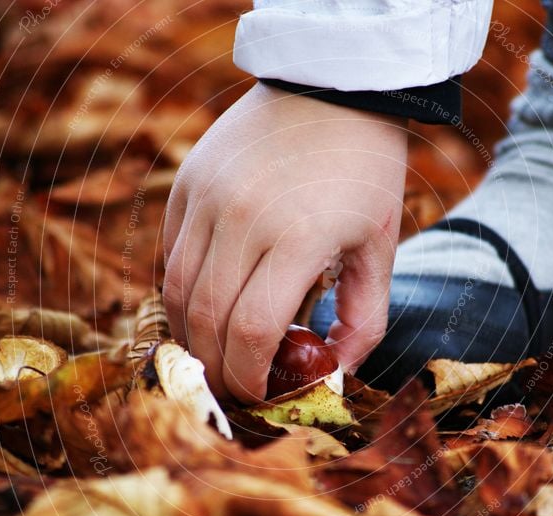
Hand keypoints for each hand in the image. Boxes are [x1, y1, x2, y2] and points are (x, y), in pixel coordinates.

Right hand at [163, 83, 407, 401]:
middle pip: (206, 320)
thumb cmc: (365, 169)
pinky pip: (171, 254)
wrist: (333, 85)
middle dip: (216, 368)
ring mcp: (208, 197)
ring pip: (175, 291)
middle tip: (233, 386)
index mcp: (300, 237)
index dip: (249, 377)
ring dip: (191, 335)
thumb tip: (334, 373)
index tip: (258, 394)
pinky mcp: (188, 182)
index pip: (253, 332)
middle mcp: (243, 218)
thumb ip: (364, 318)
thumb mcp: (381, 244)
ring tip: (215, 352)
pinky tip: (207, 303)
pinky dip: (181, 291)